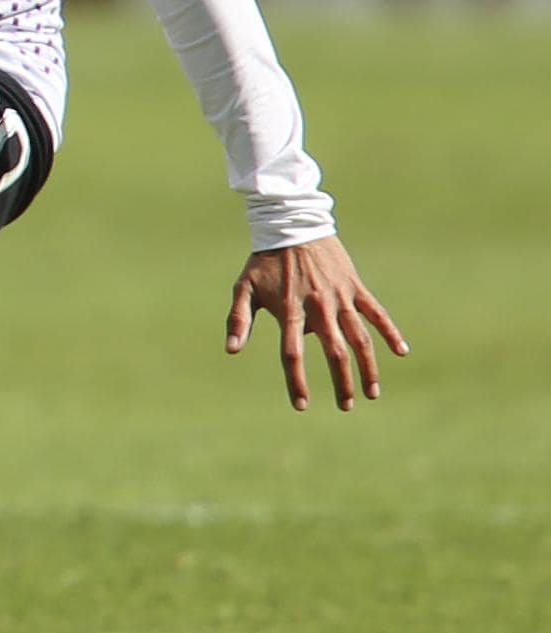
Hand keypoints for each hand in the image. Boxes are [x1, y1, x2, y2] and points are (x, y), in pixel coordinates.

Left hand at [226, 235, 407, 411]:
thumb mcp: (244, 288)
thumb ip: (238, 319)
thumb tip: (231, 350)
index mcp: (289, 310)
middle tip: (345, 406)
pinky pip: (377, 313)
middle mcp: (318, 307)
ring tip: (372, 393)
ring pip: (360, 339)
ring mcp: (340, 297)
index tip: (302, 405)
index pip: (293, 354)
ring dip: (368, 367)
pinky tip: (401, 352)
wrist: (292, 226)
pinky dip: (390, 332)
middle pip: (335, 353)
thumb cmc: (265, 262)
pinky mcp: (355, 287)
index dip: (297, 381)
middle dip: (341, 383)